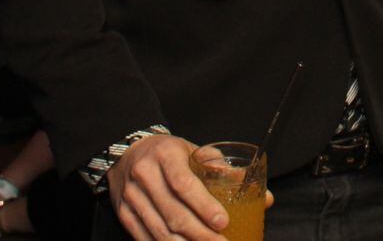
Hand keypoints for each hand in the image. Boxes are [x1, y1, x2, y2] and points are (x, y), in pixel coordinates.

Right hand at [109, 135, 228, 240]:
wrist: (126, 152)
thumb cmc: (167, 153)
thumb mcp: (192, 150)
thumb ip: (220, 168)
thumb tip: (258, 192)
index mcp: (165, 154)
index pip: (184, 184)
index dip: (204, 206)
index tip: (222, 222)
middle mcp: (145, 174)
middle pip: (173, 213)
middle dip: (200, 234)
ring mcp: (132, 196)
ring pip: (159, 230)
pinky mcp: (124, 213)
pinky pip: (145, 237)